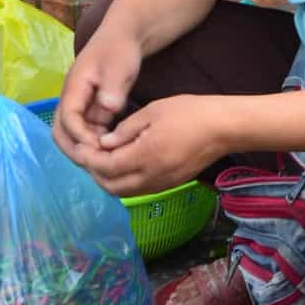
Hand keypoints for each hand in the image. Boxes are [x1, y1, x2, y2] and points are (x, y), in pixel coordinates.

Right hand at [53, 23, 142, 163]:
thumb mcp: (119, 66)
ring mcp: (79, 105)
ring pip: (72, 135)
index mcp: (74, 87)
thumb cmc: (120, 49)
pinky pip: (85, 132)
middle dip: (75, 149)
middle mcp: (71, 99)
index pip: (68, 118)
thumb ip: (113, 88)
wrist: (123, 38)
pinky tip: (111, 150)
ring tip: (105, 159)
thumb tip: (108, 108)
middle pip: (61, 131)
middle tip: (97, 162)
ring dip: (84, 148)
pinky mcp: (89, 110)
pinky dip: (94, 144)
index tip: (99, 146)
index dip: (80, 135)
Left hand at [80, 96, 229, 196]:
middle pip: (111, 186)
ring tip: (103, 160)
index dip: (89, 159)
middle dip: (95, 173)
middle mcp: (151, 177)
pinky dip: (125, 182)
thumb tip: (104, 144)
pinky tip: (124, 164)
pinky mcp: (170, 185)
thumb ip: (125, 130)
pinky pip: (139, 190)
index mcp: (145, 156)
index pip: (105, 166)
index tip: (80, 148)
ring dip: (109, 180)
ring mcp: (162, 184)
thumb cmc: (190, 113)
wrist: (224, 128)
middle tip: (88, 155)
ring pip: (125, 192)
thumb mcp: (152, 112)